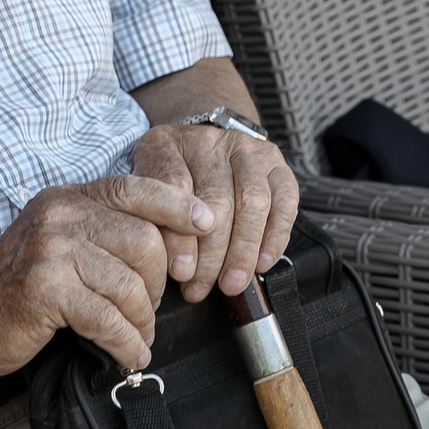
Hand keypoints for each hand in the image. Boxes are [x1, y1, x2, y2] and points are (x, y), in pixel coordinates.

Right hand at [0, 176, 209, 374]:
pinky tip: (128, 354)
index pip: (134, 188)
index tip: (207, 221)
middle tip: (152, 308)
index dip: (176, 204)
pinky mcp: (46, 289)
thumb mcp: (57, 240)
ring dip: (143, 319)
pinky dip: (125, 341)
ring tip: (139, 337)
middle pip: (144, 240)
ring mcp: (51, 250)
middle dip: (159, 282)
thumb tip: (165, 241)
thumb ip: (100, 231)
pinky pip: (107, 317)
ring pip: (130, 283)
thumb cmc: (14, 286)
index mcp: (68, 198)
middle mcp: (60, 215)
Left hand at [128, 120, 300, 302]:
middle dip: (210, 252)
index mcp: (166, 144)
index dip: (178, 234)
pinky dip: (275, 236)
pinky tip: (262, 263)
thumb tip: (180, 267)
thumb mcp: (143, 195)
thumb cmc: (167, 186)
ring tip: (231, 283)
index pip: (174, 186)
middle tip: (201, 287)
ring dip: (243, 249)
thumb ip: (153, 223)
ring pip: (252, 200)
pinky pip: (284, 201)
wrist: (199, 151)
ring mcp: (247, 149)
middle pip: (216, 199)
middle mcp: (209, 140)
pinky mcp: (276, 163)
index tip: (180, 271)